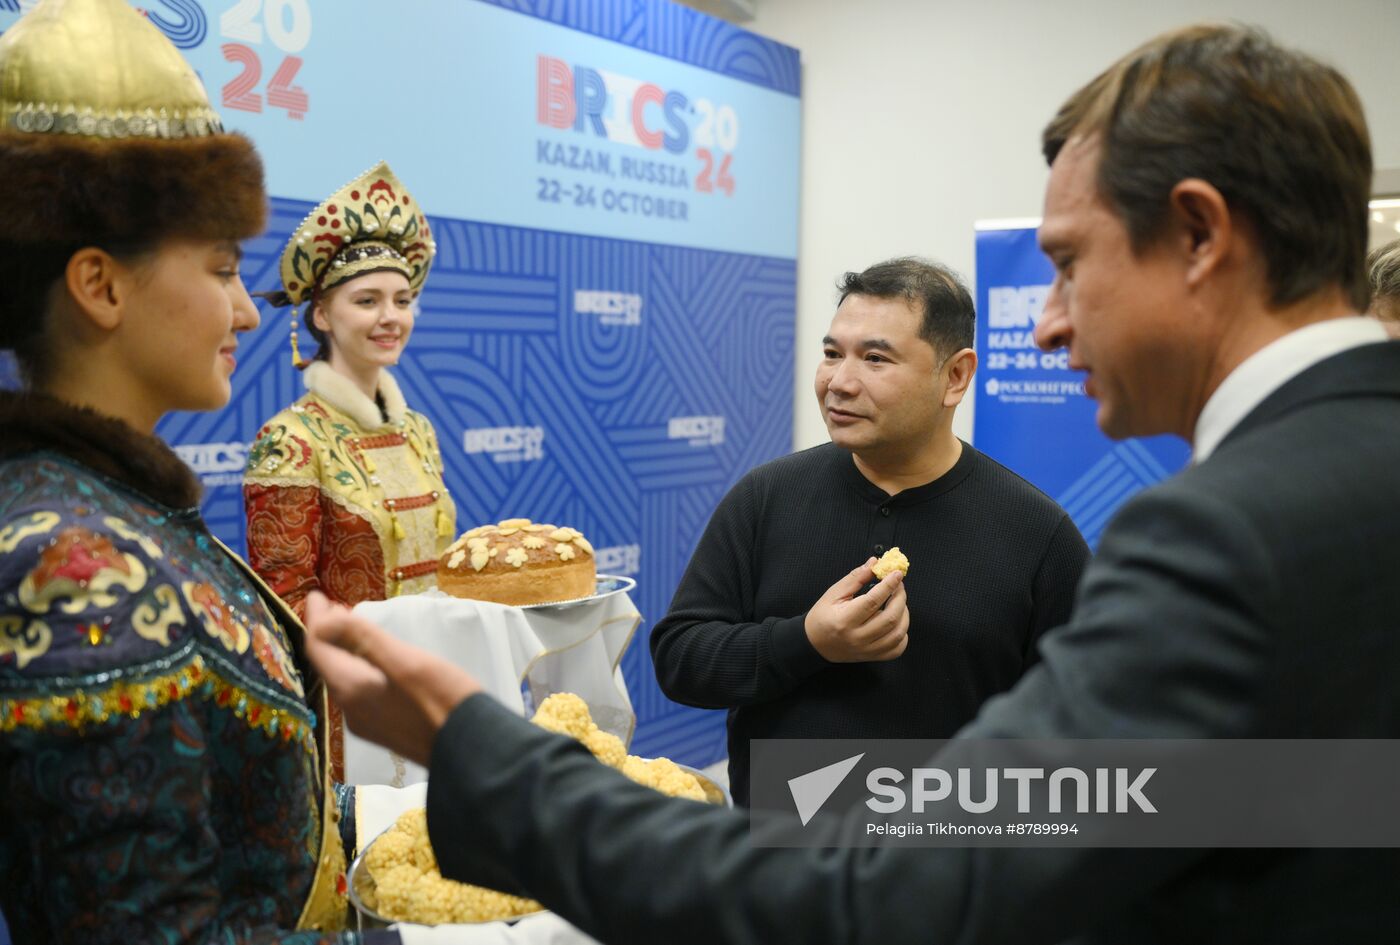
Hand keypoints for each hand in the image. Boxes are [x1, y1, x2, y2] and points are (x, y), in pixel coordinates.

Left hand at [303, 591, 482, 765]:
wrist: (472, 752)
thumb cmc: (442, 700)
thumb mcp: (405, 661)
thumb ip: (364, 640)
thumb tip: (325, 619)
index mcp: (353, 690)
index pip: (320, 651)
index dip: (317, 621)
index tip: (318, 595)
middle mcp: (353, 710)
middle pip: (330, 666)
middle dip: (329, 635)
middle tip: (334, 607)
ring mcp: (370, 724)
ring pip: (346, 679)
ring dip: (344, 651)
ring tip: (352, 628)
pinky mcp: (388, 730)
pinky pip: (361, 691)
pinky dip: (359, 667)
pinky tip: (376, 662)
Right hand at [803, 558, 909, 662]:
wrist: (815, 644)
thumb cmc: (822, 617)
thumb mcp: (834, 593)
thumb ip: (855, 577)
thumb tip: (874, 563)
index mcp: (844, 619)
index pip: (873, 601)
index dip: (888, 585)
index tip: (897, 573)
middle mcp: (857, 637)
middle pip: (889, 617)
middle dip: (900, 598)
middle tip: (899, 586)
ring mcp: (867, 649)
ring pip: (897, 633)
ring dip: (904, 614)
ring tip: (899, 602)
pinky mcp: (872, 656)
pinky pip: (896, 649)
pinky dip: (902, 634)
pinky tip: (897, 623)